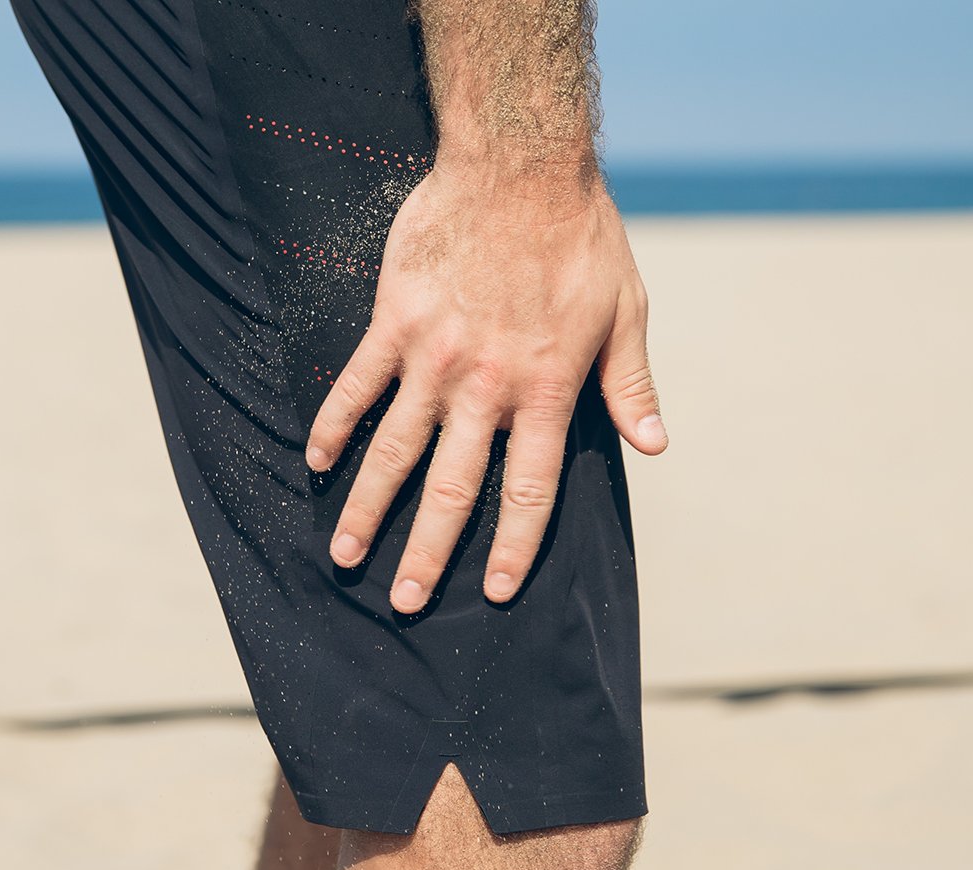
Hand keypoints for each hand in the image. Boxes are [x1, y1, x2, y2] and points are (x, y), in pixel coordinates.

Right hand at [305, 161, 668, 612]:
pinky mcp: (395, 321)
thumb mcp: (625, 311)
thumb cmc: (581, 236)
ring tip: (345, 554)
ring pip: (393, 448)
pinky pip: (357, 385)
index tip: (493, 591)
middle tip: (404, 602)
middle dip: (426, 551)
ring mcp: (433, 356)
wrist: (519, 165)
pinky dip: (335, 425)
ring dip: (368, 506)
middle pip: (452, 486)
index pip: (527, 488)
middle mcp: (485, 385)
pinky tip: (319, 462)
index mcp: (544, 390)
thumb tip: (653, 444)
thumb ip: (629, 384)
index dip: (511, 546)